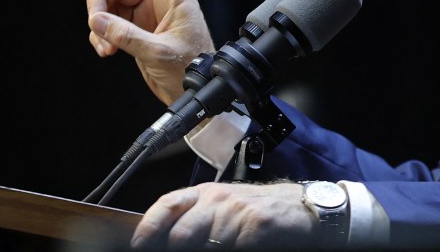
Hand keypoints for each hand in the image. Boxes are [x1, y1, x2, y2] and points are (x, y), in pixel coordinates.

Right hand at [86, 0, 215, 104]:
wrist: (195, 93)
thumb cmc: (193, 69)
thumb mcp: (160, 54)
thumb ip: (128, 38)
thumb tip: (98, 23)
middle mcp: (159, 1)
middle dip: (101, 4)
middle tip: (97, 27)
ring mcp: (146, 16)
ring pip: (109, 6)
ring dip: (100, 25)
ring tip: (104, 49)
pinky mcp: (136, 32)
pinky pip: (109, 24)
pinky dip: (102, 36)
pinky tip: (105, 51)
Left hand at [131, 181, 315, 249]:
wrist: (302, 209)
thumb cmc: (260, 212)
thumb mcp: (224, 209)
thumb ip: (196, 221)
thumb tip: (166, 240)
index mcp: (206, 194)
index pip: (167, 204)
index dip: (148, 228)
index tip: (137, 245)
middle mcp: (219, 199)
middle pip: (181, 233)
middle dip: (173, 249)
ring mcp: (238, 212)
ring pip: (203, 244)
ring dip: (204, 250)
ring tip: (213, 249)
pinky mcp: (257, 226)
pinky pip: (230, 247)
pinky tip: (233, 249)